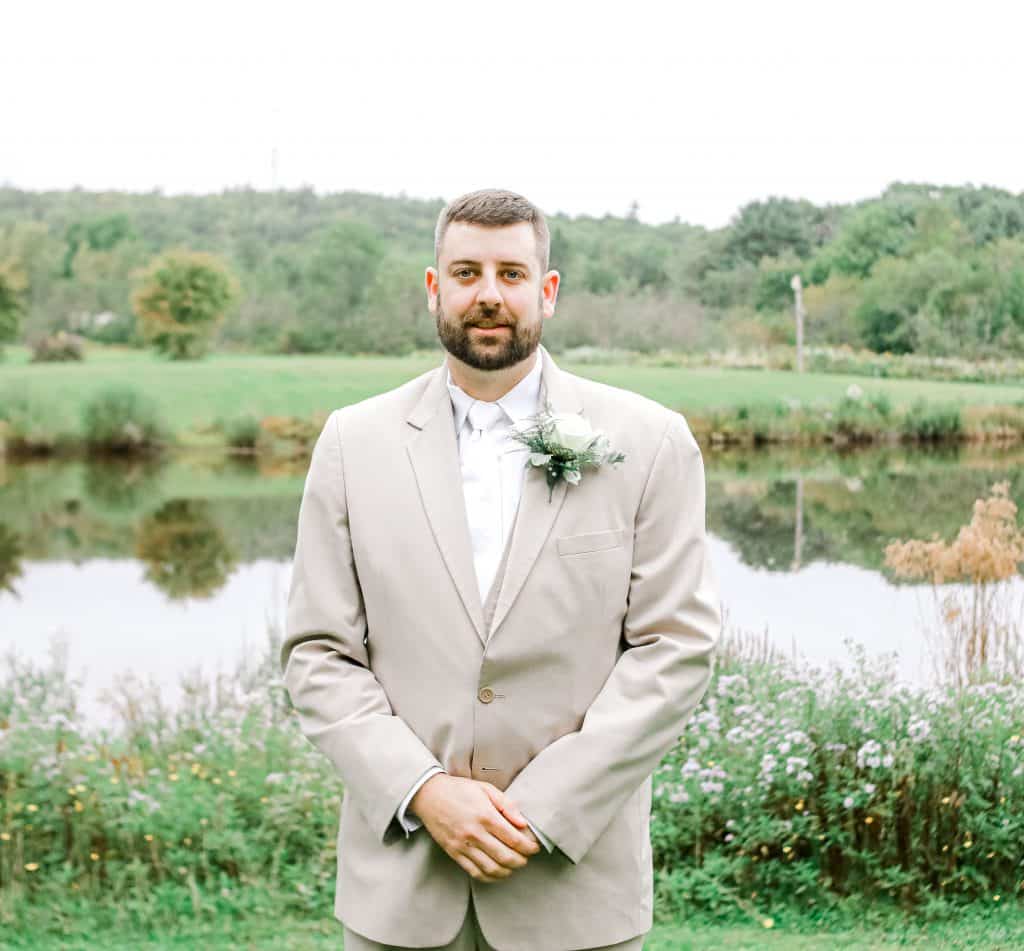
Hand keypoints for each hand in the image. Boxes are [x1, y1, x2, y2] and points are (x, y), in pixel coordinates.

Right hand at [409, 774, 540, 882]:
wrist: (429, 796)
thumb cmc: (459, 790)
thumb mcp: (485, 789)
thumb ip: (506, 805)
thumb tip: (523, 823)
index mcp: (485, 815)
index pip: (514, 839)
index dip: (529, 846)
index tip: (535, 847)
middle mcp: (475, 833)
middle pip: (506, 857)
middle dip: (522, 860)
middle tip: (527, 857)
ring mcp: (463, 846)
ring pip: (492, 868)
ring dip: (508, 871)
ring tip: (514, 865)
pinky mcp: (454, 853)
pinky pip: (475, 872)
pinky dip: (490, 877)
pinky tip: (497, 872)